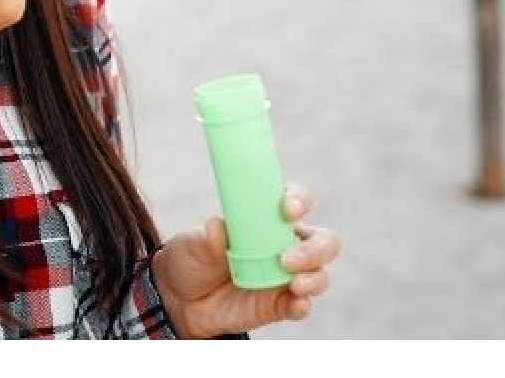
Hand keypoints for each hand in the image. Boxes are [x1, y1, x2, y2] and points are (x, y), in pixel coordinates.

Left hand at [150, 183, 339, 338]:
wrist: (181, 298)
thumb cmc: (193, 258)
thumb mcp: (192, 243)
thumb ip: (207, 236)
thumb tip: (217, 227)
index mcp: (266, 219)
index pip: (295, 201)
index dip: (299, 200)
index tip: (287, 208)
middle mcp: (284, 245)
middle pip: (323, 241)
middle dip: (314, 248)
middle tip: (286, 257)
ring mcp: (286, 276)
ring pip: (320, 273)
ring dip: (313, 277)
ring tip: (293, 283)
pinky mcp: (281, 304)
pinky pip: (302, 305)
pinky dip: (303, 304)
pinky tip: (296, 303)